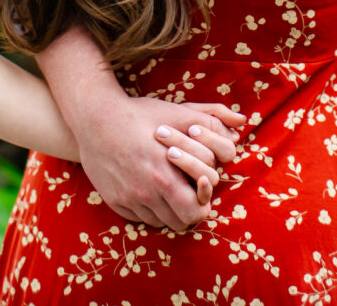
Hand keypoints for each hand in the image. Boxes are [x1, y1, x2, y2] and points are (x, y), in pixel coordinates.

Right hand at [75, 93, 244, 230]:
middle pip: (180, 222)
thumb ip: (211, 121)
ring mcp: (129, 200)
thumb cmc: (140, 115)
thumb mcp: (177, 114)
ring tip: (171, 189)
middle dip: (190, 209)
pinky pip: (140, 219)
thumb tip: (241, 121)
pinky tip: (151, 190)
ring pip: (160, 222)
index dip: (204, 201)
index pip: (196, 212)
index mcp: (165, 177)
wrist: (95, 118)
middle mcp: (146, 194)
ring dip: (170, 211)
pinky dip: (150, 210)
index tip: (202, 187)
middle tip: (190, 192)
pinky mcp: (115, 202)